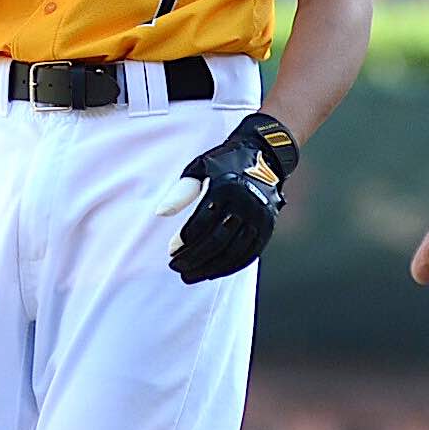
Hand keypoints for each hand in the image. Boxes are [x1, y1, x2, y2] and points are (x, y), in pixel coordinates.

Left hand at [156, 113, 298, 283]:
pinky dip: (230, 266)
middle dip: (194, 258)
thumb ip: (180, 192)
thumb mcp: (199, 170)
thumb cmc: (223, 163)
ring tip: (190, 275)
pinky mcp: (268, 226)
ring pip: (232, 252)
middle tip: (176, 267)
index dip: (184, 240)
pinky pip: (249, 253)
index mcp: (226, 187)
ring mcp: (260, 216)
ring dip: (210, 268)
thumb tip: (161, 213)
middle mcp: (246, 202)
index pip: (202, 222)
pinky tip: (214, 272)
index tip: (171, 251)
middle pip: (217, 241)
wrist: (263, 154)